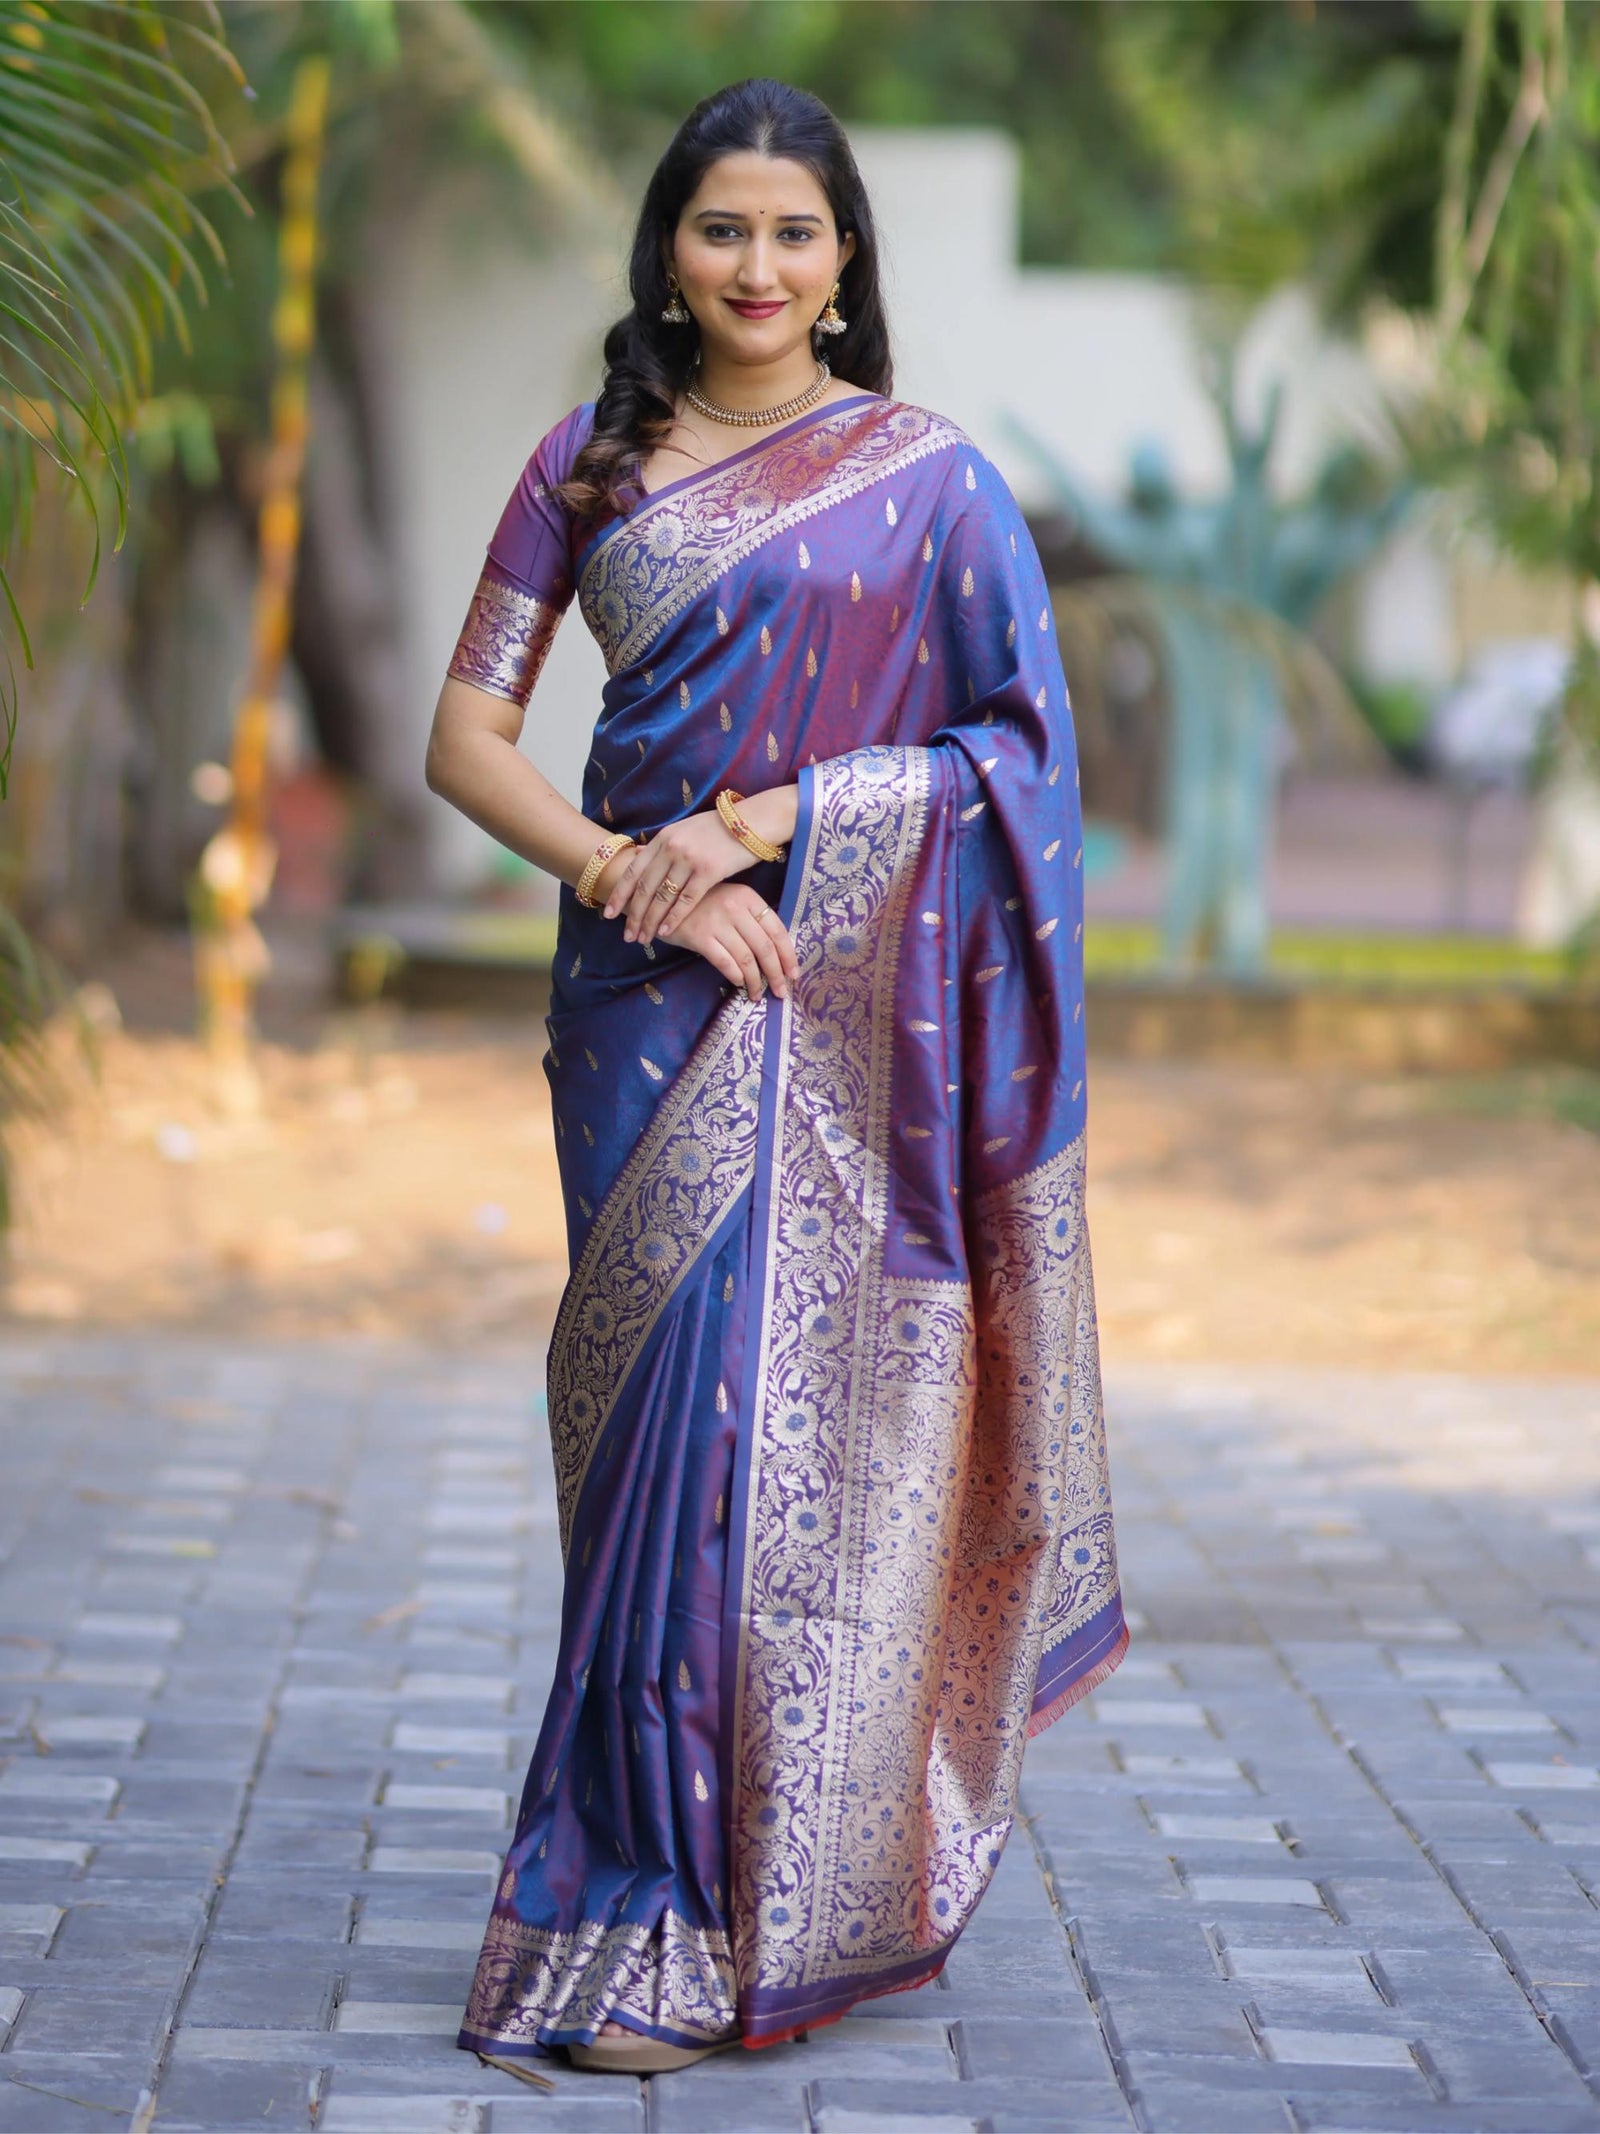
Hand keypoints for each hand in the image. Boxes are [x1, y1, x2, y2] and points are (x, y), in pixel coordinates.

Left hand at [604, 807, 748, 947]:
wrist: (751, 822)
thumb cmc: (718, 829)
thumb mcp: (684, 830)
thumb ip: (661, 845)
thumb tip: (638, 854)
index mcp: (663, 838)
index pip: (634, 870)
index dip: (620, 894)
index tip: (609, 914)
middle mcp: (672, 847)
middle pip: (645, 888)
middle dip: (634, 915)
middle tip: (627, 936)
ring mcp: (689, 859)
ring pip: (663, 897)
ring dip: (651, 921)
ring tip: (644, 938)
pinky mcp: (709, 871)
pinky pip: (686, 900)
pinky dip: (674, 918)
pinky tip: (666, 931)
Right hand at [669, 882, 798, 1003]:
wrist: (664, 901)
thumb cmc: (702, 904)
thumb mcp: (731, 901)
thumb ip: (751, 920)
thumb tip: (775, 954)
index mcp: (748, 897)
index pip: (777, 929)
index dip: (788, 955)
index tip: (794, 974)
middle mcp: (735, 908)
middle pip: (764, 947)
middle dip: (775, 974)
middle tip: (781, 992)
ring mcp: (717, 922)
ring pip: (746, 958)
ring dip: (755, 981)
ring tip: (757, 994)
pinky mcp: (699, 937)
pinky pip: (725, 962)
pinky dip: (736, 976)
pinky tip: (739, 984)